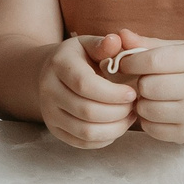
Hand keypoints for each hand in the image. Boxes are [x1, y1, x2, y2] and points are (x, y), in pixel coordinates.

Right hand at [39, 32, 137, 149]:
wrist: (48, 73)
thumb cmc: (77, 58)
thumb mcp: (88, 44)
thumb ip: (103, 44)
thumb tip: (116, 40)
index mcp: (59, 65)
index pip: (85, 85)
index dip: (112, 93)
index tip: (133, 93)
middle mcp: (49, 90)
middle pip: (86, 111)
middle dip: (117, 112)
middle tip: (134, 106)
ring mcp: (49, 113)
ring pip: (85, 132)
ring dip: (114, 128)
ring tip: (129, 116)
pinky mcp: (55, 130)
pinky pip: (83, 143)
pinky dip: (105, 138)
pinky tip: (117, 125)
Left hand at [114, 30, 183, 144]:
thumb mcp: (178, 49)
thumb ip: (147, 44)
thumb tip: (121, 35)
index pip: (153, 60)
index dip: (131, 62)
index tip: (126, 63)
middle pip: (148, 86)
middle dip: (140, 83)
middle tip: (145, 81)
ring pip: (146, 109)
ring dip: (142, 102)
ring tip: (152, 96)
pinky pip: (151, 128)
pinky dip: (148, 119)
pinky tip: (158, 110)